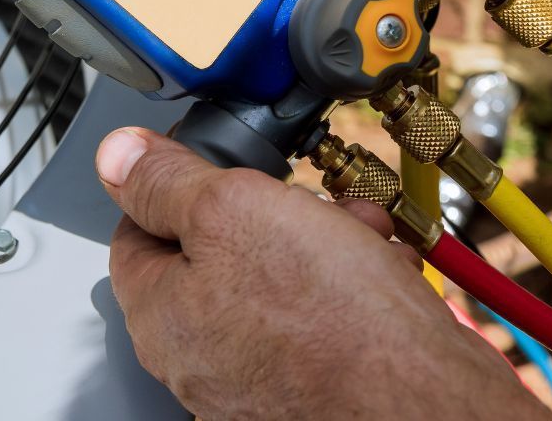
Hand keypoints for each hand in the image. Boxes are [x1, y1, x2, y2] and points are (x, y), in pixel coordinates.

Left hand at [97, 127, 549, 420]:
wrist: (436, 407)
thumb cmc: (335, 323)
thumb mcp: (230, 210)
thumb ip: (165, 181)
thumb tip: (115, 156)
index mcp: (162, 320)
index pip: (136, 231)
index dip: (170, 185)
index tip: (206, 164)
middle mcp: (203, 360)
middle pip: (213, 251)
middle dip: (263, 209)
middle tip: (296, 196)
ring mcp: (260, 381)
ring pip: (273, 277)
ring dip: (314, 237)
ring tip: (353, 228)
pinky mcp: (316, 389)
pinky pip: (317, 315)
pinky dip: (345, 281)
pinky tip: (378, 265)